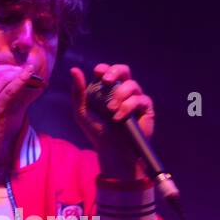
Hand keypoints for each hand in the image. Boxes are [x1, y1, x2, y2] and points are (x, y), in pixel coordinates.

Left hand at [69, 63, 154, 179]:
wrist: (111, 151)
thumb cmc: (97, 132)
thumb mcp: (82, 112)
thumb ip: (78, 92)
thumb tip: (74, 69)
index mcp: (107, 89)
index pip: (108, 71)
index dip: (104, 68)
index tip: (98, 73)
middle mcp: (123, 91)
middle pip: (124, 70)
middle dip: (115, 72)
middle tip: (106, 81)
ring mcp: (135, 99)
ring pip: (132, 85)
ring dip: (119, 95)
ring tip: (110, 110)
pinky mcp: (146, 108)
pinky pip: (140, 99)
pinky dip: (128, 107)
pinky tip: (119, 118)